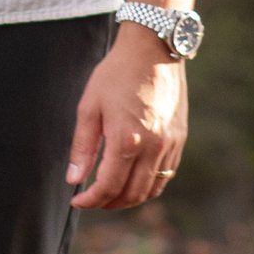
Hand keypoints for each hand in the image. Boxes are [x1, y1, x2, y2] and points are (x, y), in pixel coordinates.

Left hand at [67, 26, 186, 210]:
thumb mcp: (89, 106)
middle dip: (109, 203)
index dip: (91, 200)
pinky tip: (134, 179)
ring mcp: (170, 144)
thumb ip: (82, 147)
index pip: (108, 186)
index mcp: (126, 140)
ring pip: (152, 189)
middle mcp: (153, 147)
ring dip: (131, 199)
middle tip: (93, 200)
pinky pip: (167, 175)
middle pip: (132, 194)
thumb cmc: (117, 74)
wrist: (154, 49)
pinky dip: (150, 185)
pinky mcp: (179, 139)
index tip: (78, 200)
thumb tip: (74, 179)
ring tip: (112, 194)